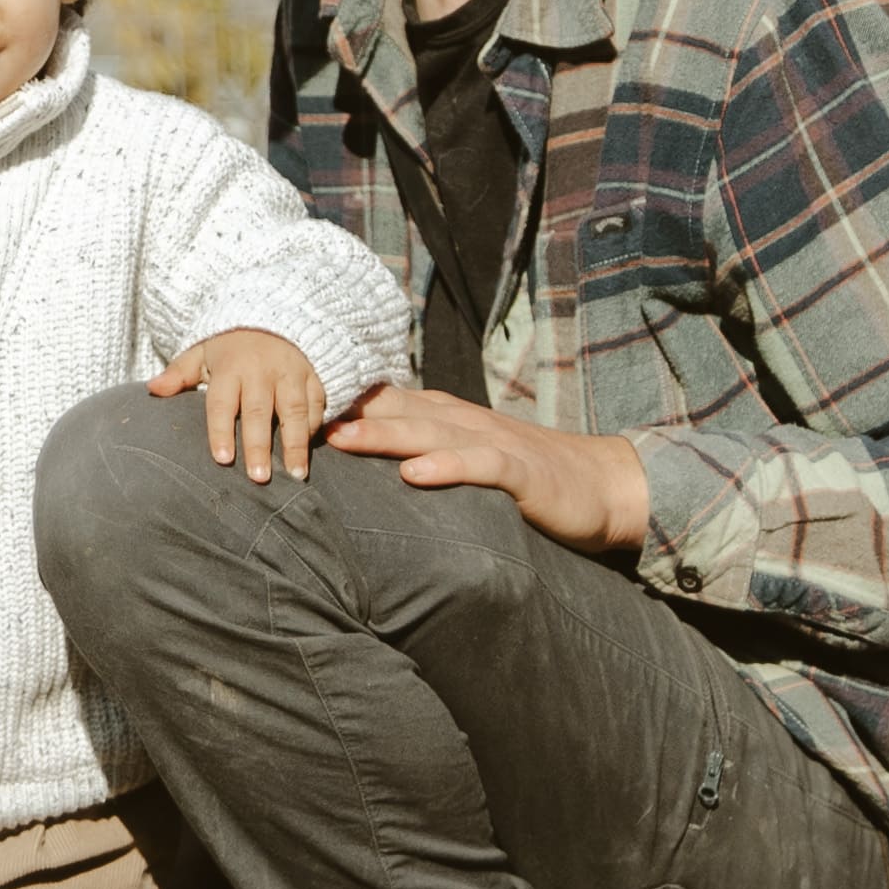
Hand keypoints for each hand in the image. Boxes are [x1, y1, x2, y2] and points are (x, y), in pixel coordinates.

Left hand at [147, 327, 329, 483]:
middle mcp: (261, 370)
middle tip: (259, 478)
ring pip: (295, 410)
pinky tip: (311, 450)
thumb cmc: (228, 347)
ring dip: (296, 444)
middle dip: (259, 446)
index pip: (222, 403)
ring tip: (296, 474)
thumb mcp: (200, 354)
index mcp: (230, 367)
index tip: (223, 460)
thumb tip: (152, 389)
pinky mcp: (313, 374)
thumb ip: (179, 374)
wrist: (269, 318)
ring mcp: (291, 372)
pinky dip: (316, 426)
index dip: (221, 431)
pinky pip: (318, 402)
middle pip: (259, 412)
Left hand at [323, 387, 652, 552]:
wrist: (601, 486)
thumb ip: (419, 451)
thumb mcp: (464, 459)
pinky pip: (481, 467)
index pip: (385, 403)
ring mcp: (493, 443)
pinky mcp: (521, 473)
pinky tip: (416, 475)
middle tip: (294, 414)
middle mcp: (463, 423)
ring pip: (430, 434)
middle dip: (345, 412)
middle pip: (396, 412)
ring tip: (340, 438)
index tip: (287, 403)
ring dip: (383, 435)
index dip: (338, 402)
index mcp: (446, 420)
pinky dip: (448, 468)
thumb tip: (358, 452)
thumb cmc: (525, 477)